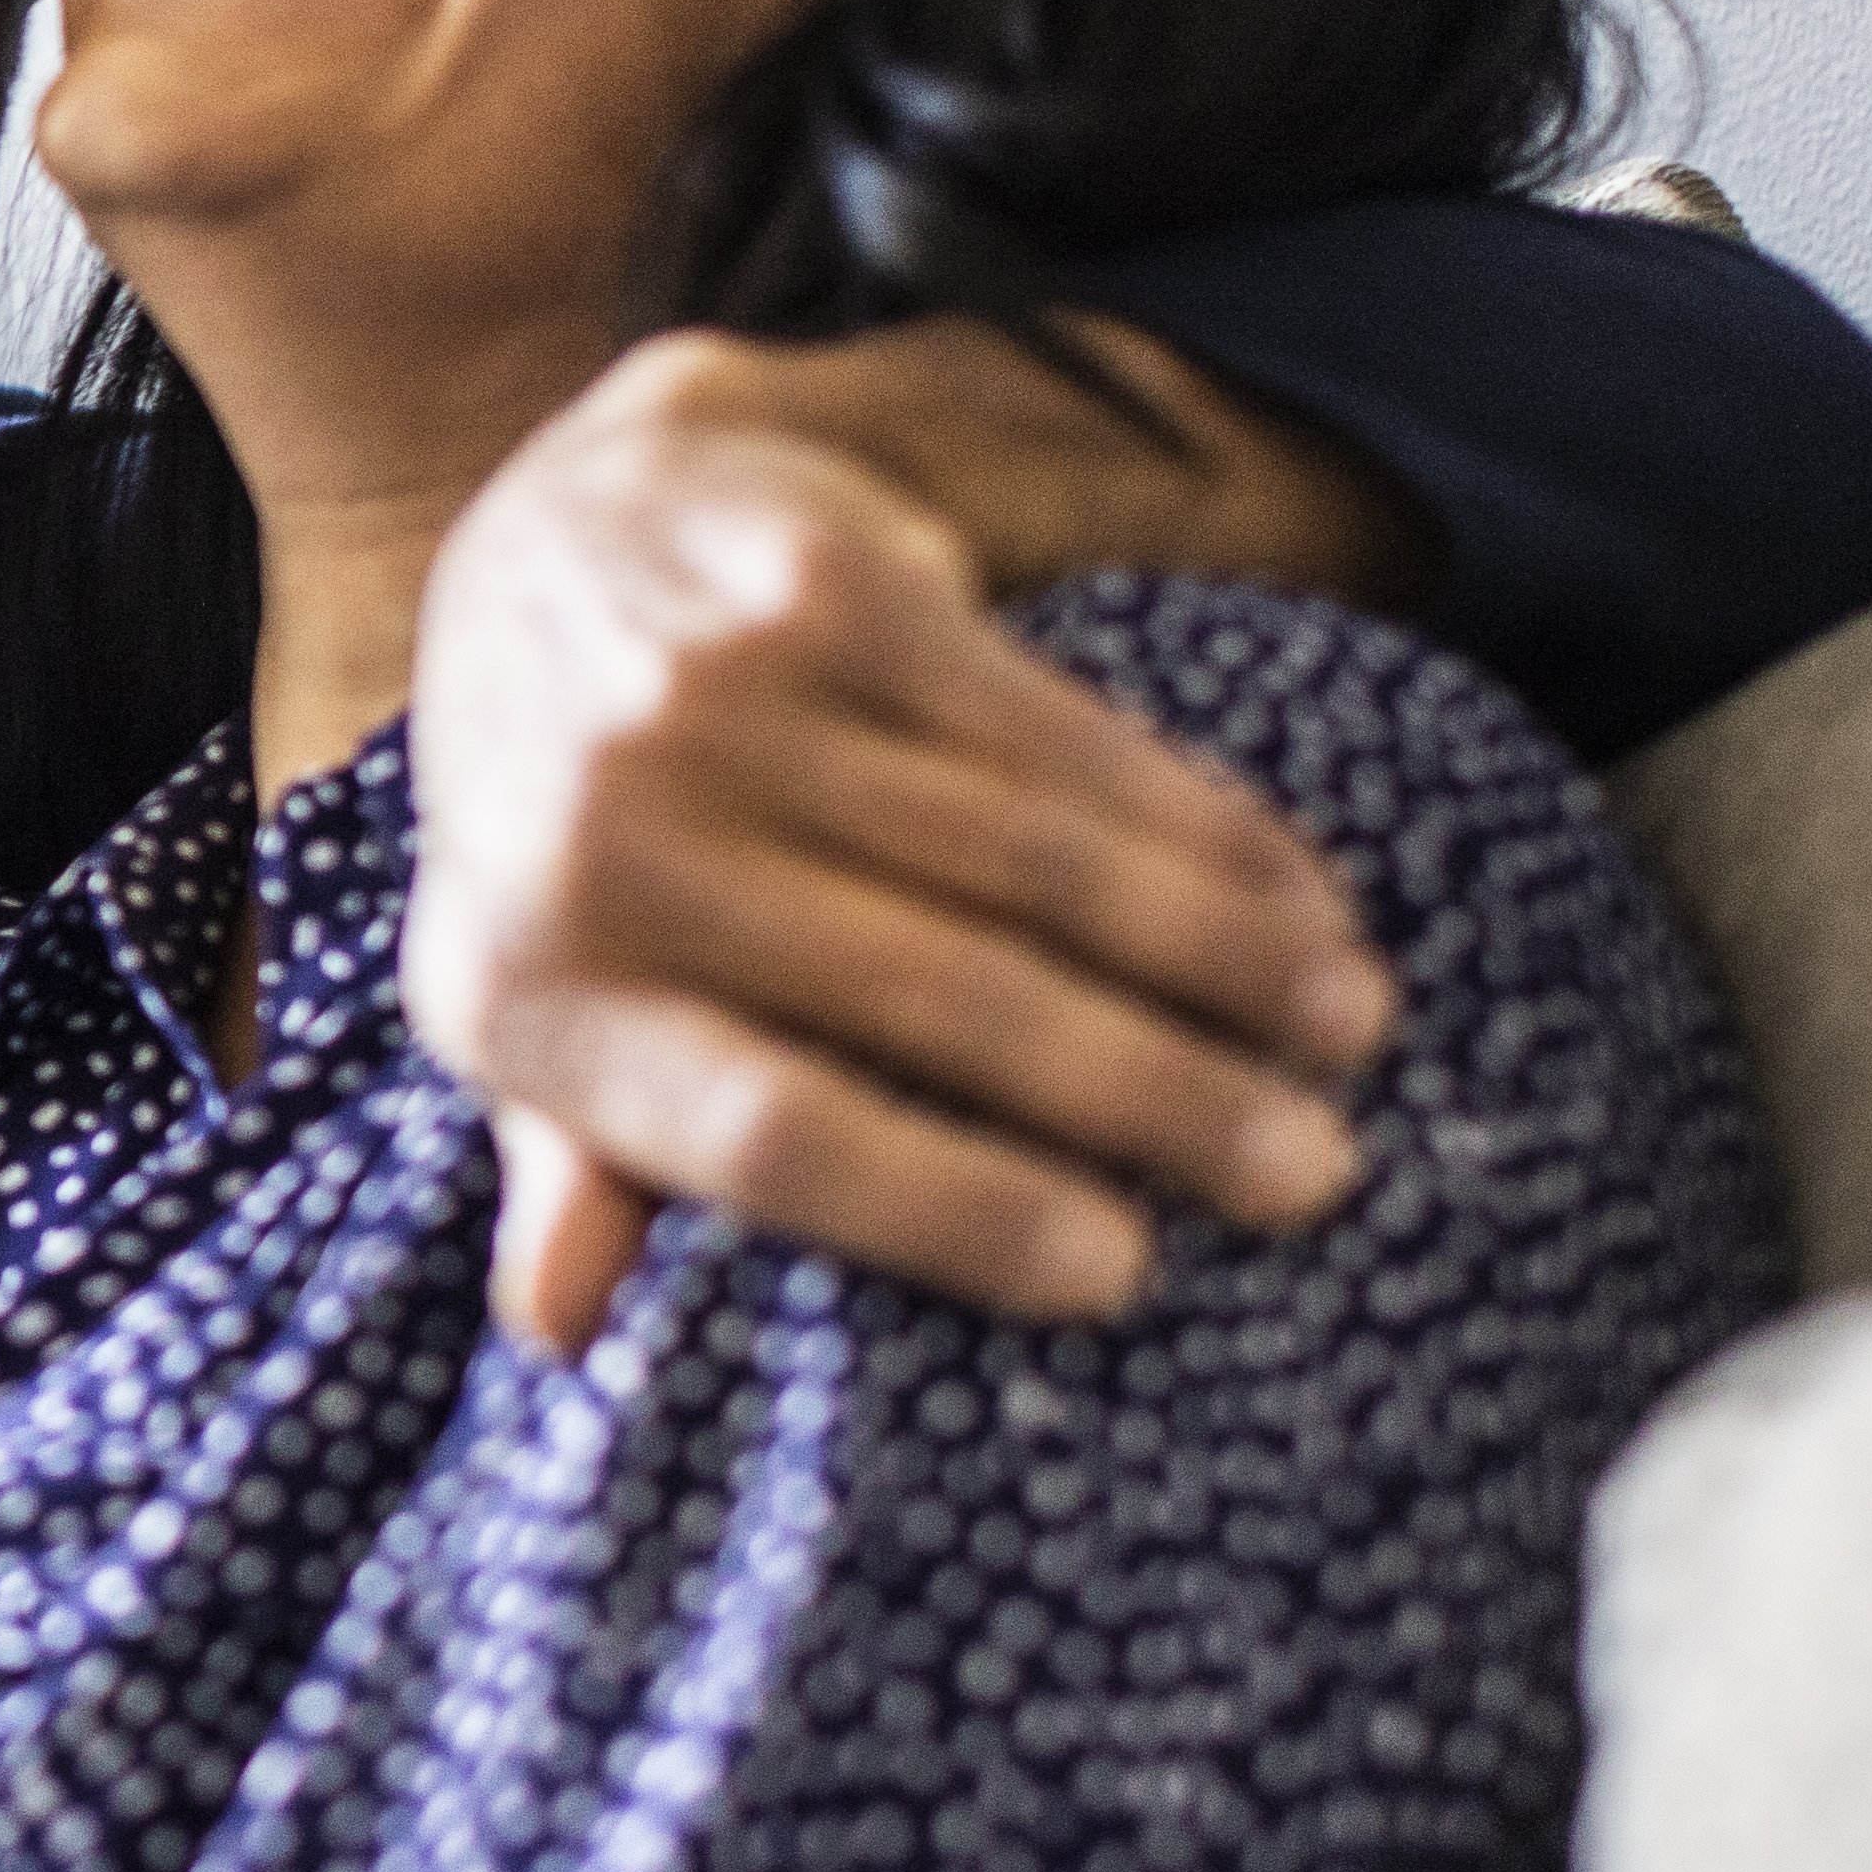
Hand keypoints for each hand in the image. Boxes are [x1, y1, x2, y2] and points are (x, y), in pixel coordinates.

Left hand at [409, 326, 1407, 1350]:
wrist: (549, 541)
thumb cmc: (569, 841)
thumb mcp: (522, 1005)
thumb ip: (567, 1166)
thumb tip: (561, 1330)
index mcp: (528, 994)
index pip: (765, 1132)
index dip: (950, 1208)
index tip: (1120, 1274)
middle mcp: (608, 842)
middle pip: (936, 998)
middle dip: (1158, 1096)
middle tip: (1313, 1175)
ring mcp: (716, 699)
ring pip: (1033, 856)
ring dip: (1220, 953)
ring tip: (1349, 1032)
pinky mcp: (828, 588)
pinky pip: (1059, 730)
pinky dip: (1201, 822)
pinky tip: (1299, 891)